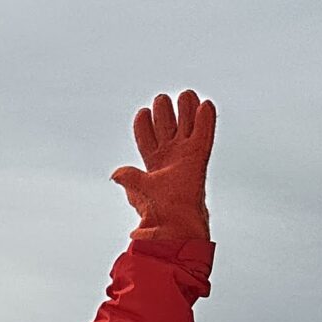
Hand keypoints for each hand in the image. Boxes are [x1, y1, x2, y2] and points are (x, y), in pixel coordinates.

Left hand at [111, 89, 215, 242]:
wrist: (178, 227)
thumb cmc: (158, 215)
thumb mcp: (140, 193)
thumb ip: (130, 179)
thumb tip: (115, 174)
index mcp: (153, 166)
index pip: (147, 141)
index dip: (144, 127)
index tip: (142, 113)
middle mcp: (170, 160)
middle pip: (167, 131)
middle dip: (164, 114)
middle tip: (161, 98)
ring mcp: (186, 158)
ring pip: (186, 129)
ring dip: (186, 112)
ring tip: (186, 94)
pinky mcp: (200, 159)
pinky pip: (204, 135)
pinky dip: (205, 120)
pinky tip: (206, 104)